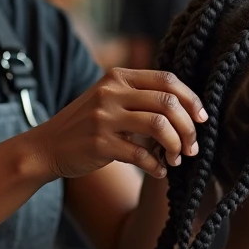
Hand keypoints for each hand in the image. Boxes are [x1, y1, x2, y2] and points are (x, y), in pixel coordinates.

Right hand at [24, 69, 206, 179]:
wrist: (47, 146)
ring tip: (177, 159)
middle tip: (192, 147)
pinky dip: (156, 166)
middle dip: (188, 127)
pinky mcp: (99, 144)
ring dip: (176, 146)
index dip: (191, 99)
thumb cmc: (87, 125)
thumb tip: (188, 108)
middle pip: (168, 103)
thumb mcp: (109, 99)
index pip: (167, 80)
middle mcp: (110, 92)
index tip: (202, 119)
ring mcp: (103, 117)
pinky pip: (141, 155)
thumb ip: (140, 96)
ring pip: (159, 126)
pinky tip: (159, 172)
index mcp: (118, 77)